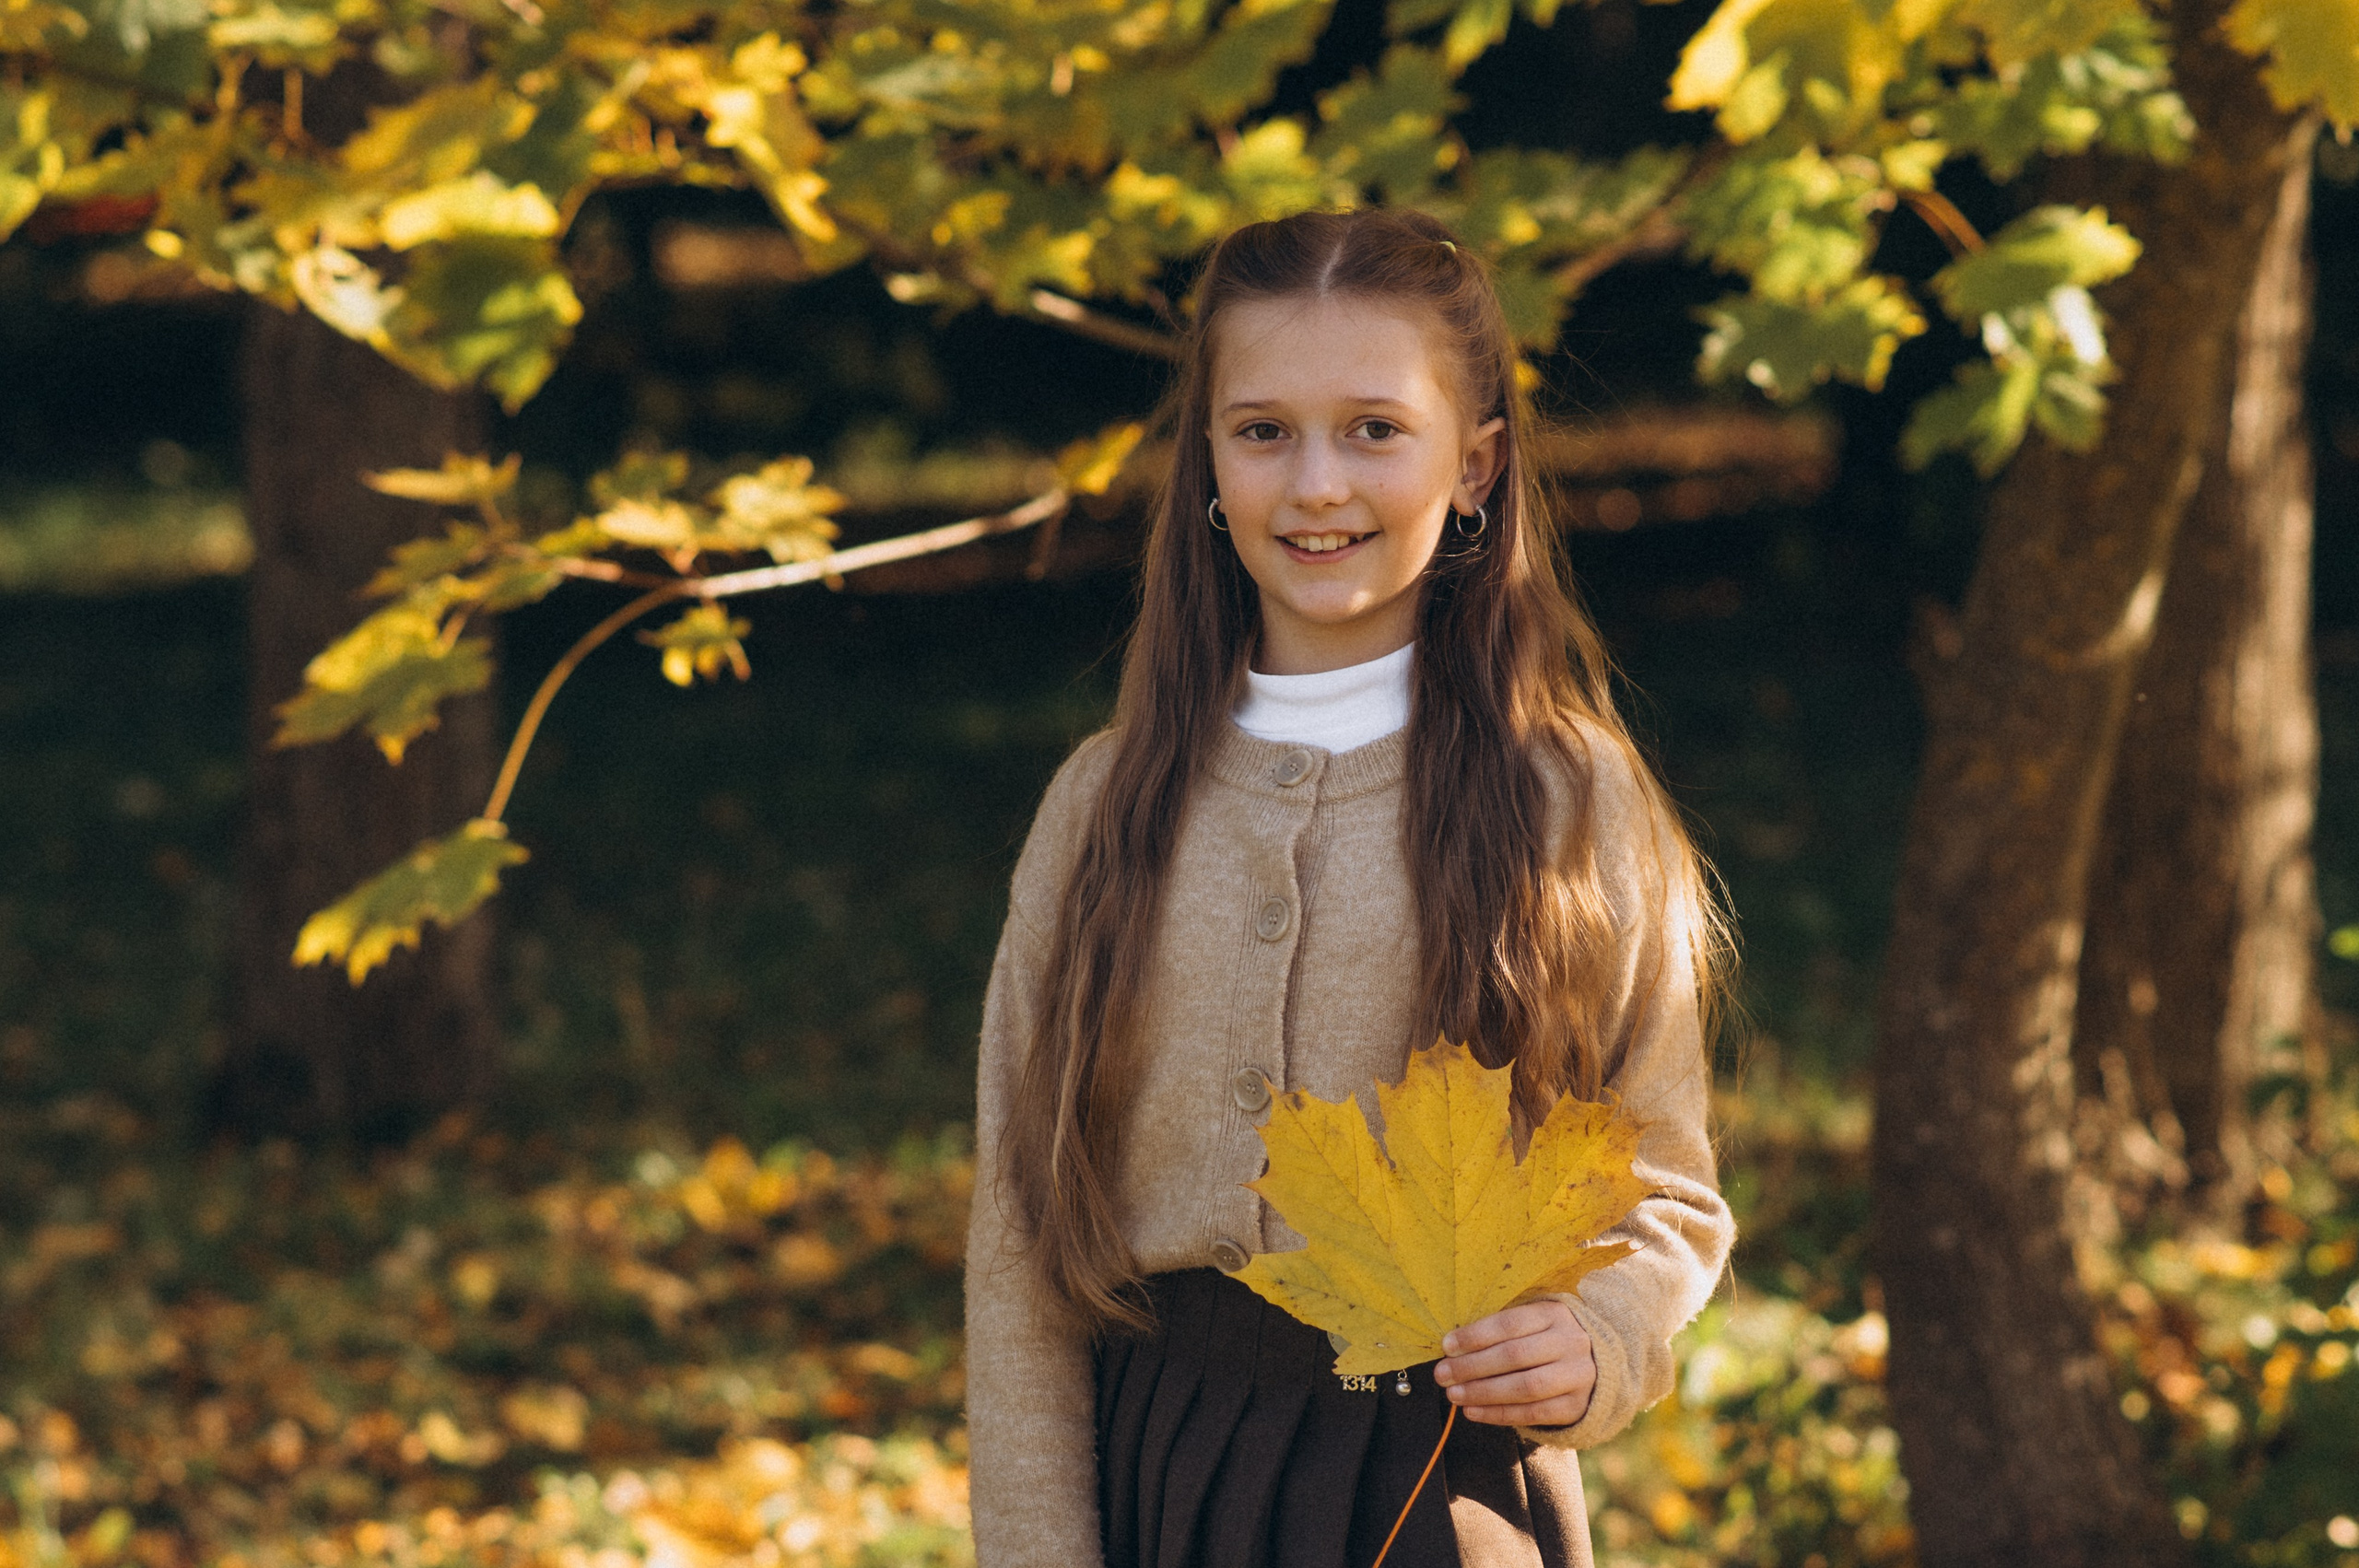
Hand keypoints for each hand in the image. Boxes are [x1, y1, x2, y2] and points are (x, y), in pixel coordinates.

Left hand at [1432, 1299, 1594, 1425]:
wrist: (1600, 1364)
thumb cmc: (1549, 1339)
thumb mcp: (1534, 1322)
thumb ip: (1501, 1330)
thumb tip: (1453, 1347)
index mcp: (1555, 1314)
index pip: (1510, 1324)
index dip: (1475, 1335)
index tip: (1446, 1345)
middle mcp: (1570, 1342)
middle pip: (1514, 1356)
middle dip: (1472, 1367)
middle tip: (1442, 1374)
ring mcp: (1577, 1376)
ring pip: (1524, 1387)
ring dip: (1483, 1393)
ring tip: (1454, 1394)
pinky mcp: (1576, 1406)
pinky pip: (1533, 1414)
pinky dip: (1499, 1414)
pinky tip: (1474, 1412)